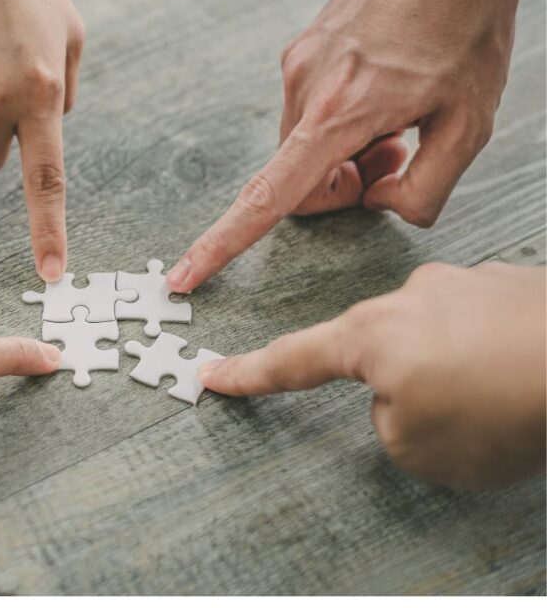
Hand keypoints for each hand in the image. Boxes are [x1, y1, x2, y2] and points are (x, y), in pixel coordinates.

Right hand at [166, 0, 545, 291]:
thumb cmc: (467, 22)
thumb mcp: (470, 122)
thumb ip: (423, 190)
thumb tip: (378, 205)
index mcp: (337, 114)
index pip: (268, 198)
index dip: (222, 246)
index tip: (183, 276)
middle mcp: (304, 90)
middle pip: (297, 180)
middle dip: (340, 186)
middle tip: (396, 155)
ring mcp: (298, 65)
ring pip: (304, 145)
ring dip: (346, 150)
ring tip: (400, 120)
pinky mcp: (303, 48)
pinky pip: (309, 110)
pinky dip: (342, 119)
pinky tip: (387, 92)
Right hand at [199, 262, 545, 488]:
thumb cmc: (511, 405)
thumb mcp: (423, 449)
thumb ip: (391, 424)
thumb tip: (407, 400)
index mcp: (372, 336)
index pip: (294, 359)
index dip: (251, 373)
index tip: (216, 374)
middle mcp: (410, 297)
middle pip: (381, 352)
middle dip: (408, 390)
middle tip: (456, 422)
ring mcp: (463, 284)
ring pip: (439, 343)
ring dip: (460, 375)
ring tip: (504, 402)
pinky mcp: (512, 286)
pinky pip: (486, 332)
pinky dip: (498, 359)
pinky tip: (526, 378)